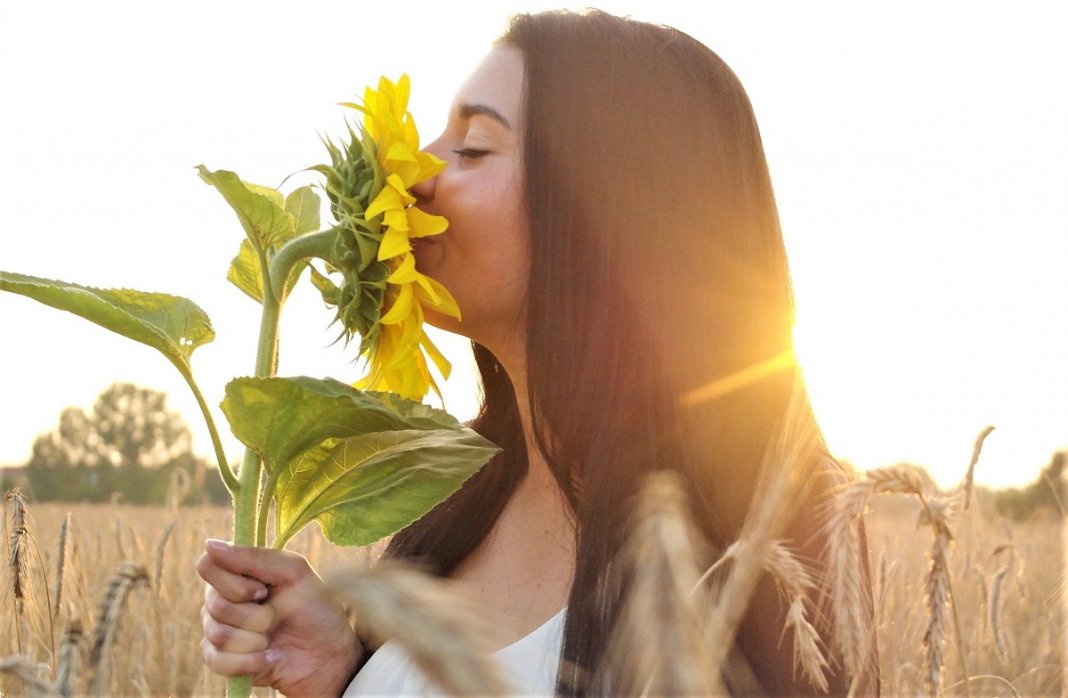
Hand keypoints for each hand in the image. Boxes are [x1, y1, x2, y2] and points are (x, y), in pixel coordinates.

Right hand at [198, 539, 361, 696]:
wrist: (329, 655)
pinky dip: (250, 661)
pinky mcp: (223, 662)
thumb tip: (209, 544)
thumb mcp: (294, 573)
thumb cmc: (316, 609)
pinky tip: (271, 657)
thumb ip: (254, 557)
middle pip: (213, 603)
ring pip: (217, 633)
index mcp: (238, 573)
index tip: (263, 588)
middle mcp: (223, 599)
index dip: (234, 581)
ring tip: (273, 638)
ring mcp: (221, 631)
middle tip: (275, 615)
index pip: (207, 566)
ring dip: (255, 638)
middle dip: (253, 614)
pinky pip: (218, 661)